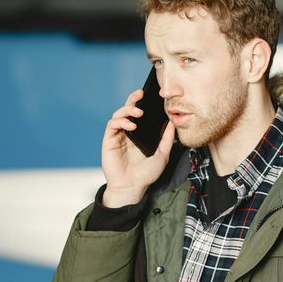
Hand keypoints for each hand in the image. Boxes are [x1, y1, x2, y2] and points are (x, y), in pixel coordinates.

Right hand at [100, 88, 175, 207]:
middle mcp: (128, 132)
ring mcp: (118, 135)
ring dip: (128, 109)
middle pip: (128, 109)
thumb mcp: (162, 154)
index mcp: (140, 133)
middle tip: (141, 93)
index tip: (151, 94)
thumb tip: (173, 122)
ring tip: (138, 113)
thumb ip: (167, 138)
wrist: (132, 187)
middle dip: (133, 99)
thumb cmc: (146, 174)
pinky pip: (112, 125)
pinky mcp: (109, 140)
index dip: (143, 102)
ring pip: (119, 114)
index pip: (140, 113)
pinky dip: (121, 122)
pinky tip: (131, 126)